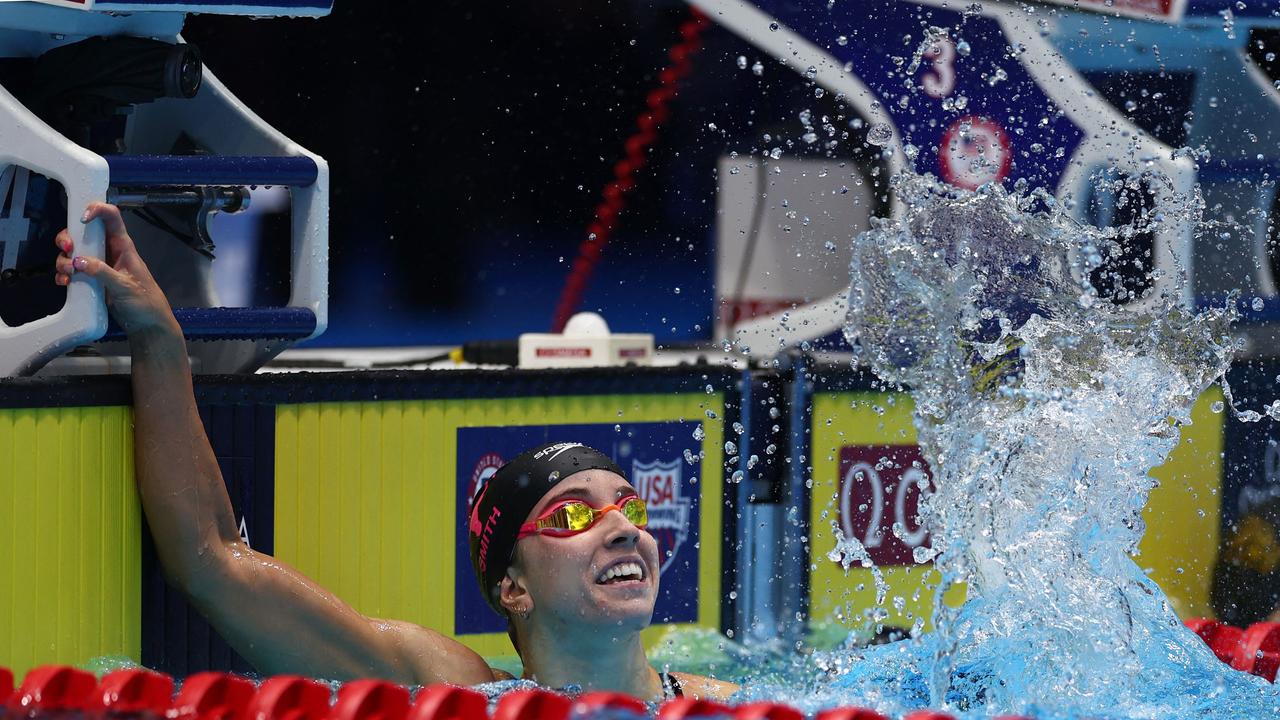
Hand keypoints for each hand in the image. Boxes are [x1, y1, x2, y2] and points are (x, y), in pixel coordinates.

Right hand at [54, 202, 178, 337]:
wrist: (147, 326)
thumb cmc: (144, 302)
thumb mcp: (125, 287)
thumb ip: (102, 273)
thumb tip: (77, 261)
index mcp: (123, 247)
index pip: (112, 218)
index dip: (97, 210)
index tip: (82, 218)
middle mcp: (109, 252)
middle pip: (83, 234)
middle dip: (69, 238)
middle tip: (67, 249)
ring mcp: (99, 266)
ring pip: (74, 253)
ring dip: (64, 260)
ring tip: (68, 274)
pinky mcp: (92, 281)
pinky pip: (73, 271)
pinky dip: (65, 275)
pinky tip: (64, 283)